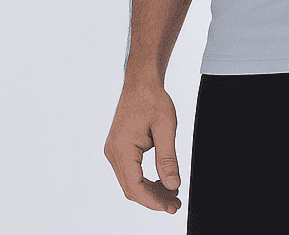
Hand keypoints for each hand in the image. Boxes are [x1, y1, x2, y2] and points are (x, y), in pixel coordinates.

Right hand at [105, 81, 182, 213]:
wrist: (141, 83)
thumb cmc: (152, 100)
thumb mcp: (166, 128)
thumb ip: (168, 159)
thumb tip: (172, 185)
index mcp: (122, 148)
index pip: (135, 186)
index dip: (153, 200)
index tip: (170, 206)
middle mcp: (113, 153)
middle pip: (131, 188)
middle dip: (154, 199)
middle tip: (175, 204)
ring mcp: (114, 151)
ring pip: (130, 182)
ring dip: (150, 191)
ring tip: (172, 194)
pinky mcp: (119, 149)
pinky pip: (130, 172)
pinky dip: (145, 180)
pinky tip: (161, 181)